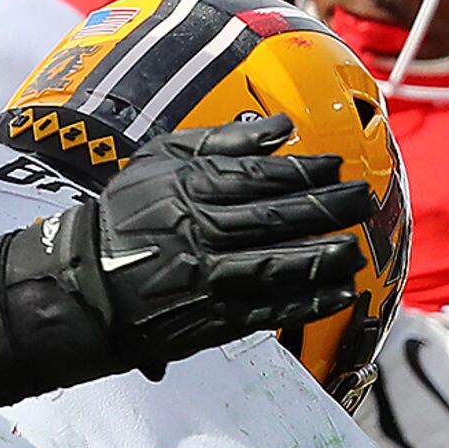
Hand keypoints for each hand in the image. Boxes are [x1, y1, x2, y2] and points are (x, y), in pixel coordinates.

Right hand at [53, 116, 378, 365]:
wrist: (84, 283)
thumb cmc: (127, 217)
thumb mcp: (161, 162)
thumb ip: (222, 141)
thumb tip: (281, 128)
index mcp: (189, 189)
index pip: (260, 177)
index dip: (304, 171)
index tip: (336, 164)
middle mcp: (200, 232)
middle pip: (275, 217)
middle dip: (326, 208)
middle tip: (363, 199)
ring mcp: (205, 278)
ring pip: (274, 265)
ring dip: (321, 258)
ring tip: (355, 250)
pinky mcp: (208, 319)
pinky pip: (265, 310)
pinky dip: (303, 304)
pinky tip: (336, 295)